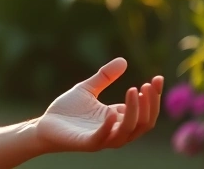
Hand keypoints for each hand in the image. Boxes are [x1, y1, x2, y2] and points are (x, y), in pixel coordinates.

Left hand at [35, 57, 163, 152]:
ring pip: (129, 130)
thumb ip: (105, 77)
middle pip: (144, 122)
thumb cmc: (67, 110)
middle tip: (147, 85)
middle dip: (149, 104)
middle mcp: (116, 130)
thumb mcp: (87, 89)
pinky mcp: (88, 143)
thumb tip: (123, 60)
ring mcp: (103, 138)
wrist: (44, 125)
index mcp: (118, 119)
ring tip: (134, 90)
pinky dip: (110, 126)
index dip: (154, 96)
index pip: (145, 111)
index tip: (158, 78)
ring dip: (135, 111)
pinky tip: (112, 111)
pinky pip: (104, 137)